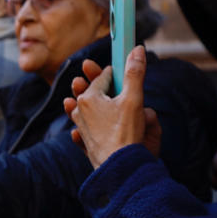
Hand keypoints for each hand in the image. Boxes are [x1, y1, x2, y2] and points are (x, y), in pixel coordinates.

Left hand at [65, 50, 158, 167]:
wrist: (118, 168)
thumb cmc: (125, 134)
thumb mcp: (133, 100)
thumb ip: (134, 74)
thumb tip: (136, 50)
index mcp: (89, 97)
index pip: (104, 77)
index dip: (117, 73)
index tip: (125, 70)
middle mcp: (80, 110)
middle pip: (93, 91)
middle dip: (101, 85)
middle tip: (102, 78)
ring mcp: (81, 127)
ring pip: (87, 109)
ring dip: (91, 103)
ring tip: (90, 99)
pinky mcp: (85, 141)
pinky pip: (84, 128)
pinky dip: (87, 124)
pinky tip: (88, 126)